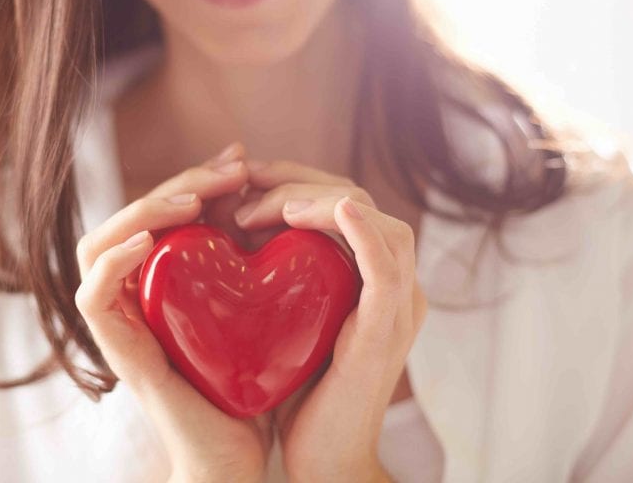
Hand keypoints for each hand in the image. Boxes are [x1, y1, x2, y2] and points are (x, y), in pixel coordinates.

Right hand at [74, 143, 271, 482]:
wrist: (241, 452)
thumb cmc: (250, 377)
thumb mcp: (255, 302)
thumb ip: (249, 256)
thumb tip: (274, 193)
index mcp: (165, 280)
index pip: (162, 211)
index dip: (196, 178)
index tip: (238, 159)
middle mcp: (136, 294)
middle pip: (132, 217)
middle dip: (181, 184)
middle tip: (230, 168)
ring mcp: (122, 322)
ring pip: (98, 245)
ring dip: (144, 212)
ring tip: (193, 200)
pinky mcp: (118, 351)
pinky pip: (92, 297)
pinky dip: (114, 262)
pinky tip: (151, 241)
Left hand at [234, 159, 428, 481]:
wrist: (322, 460)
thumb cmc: (300, 391)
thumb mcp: (290, 318)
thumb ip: (281, 275)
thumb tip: (235, 226)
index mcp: (371, 277)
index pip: (344, 202)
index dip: (298, 180)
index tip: (247, 178)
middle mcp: (394, 284)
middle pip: (360, 201)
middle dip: (301, 181)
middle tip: (247, 182)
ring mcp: (397, 306)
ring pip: (379, 222)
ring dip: (322, 201)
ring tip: (270, 206)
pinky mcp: (387, 330)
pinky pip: (386, 268)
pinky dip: (364, 233)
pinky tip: (336, 210)